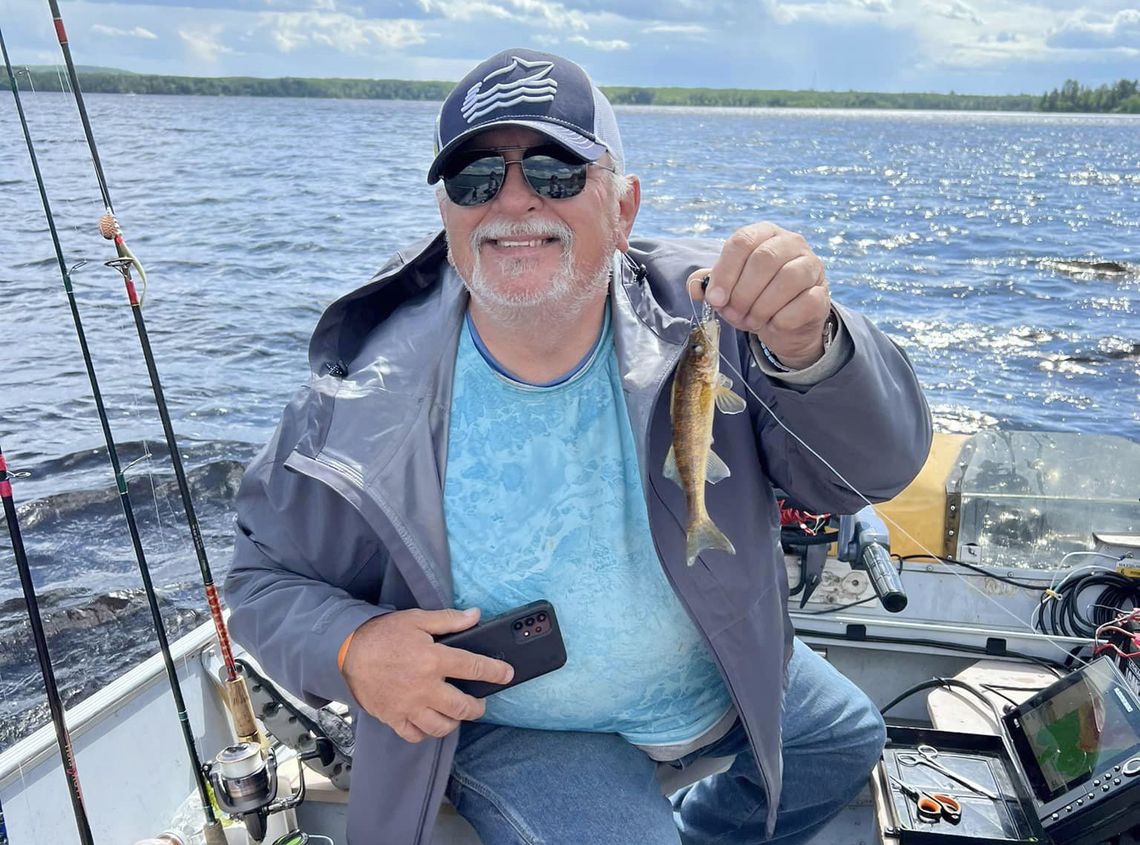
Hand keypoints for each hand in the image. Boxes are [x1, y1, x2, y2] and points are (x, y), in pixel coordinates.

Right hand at [341, 607, 513, 742]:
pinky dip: (426, 732)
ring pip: (442, 726)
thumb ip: (449, 619)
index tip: (507, 675)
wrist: (347, 652)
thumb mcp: (417, 618)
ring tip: (457, 714)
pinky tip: (430, 722)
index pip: (475, 667)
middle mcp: (425, 687)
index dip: (496, 672)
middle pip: (463, 707)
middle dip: (478, 707)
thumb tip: (475, 615)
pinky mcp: (394, 718)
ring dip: (455, 722)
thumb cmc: (382, 634)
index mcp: (433, 659)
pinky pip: (416, 735)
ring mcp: (409, 706)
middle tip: (480, 703)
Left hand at [687, 222, 830, 368]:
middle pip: (764, 259)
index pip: (742, 242)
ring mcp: (811, 265)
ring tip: (751, 320)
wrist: (784, 323)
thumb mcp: (727, 288)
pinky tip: (773, 323)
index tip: (715, 298)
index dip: (725, 272)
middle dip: (742, 293)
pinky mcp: (822, 293)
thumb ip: (707, 283)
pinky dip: (781, 319)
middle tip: (733, 314)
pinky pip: (803, 303)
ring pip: (787, 279)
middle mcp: (791, 242)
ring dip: (761, 307)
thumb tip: (696, 287)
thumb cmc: (752, 298)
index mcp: (764, 233)